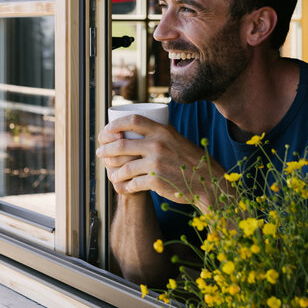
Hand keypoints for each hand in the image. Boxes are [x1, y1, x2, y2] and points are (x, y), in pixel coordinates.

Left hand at [96, 114, 225, 206]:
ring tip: (110, 173)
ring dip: (113, 171)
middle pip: (121, 145)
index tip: (106, 131)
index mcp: (163, 131)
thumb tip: (138, 128)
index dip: (115, 125)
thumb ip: (160, 134)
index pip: (132, 120)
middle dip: (106, 150)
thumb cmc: (191, 161)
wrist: (207, 182)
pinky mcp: (156, 181)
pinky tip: (123, 187)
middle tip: (100, 153)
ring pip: (124, 167)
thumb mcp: (177, 140)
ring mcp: (156, 163)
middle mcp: (158, 145)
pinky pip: (132, 184)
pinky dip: (125, 187)